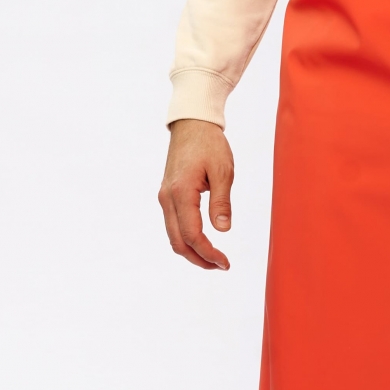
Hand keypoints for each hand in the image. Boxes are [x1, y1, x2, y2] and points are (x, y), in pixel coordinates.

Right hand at [159, 118, 234, 268]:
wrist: (192, 124)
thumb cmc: (210, 144)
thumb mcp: (223, 171)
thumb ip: (221, 201)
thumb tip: (222, 229)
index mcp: (181, 193)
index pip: (192, 235)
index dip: (208, 253)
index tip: (225, 262)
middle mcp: (167, 198)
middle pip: (178, 242)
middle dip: (198, 259)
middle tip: (221, 266)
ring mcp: (165, 197)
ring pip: (173, 235)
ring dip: (191, 251)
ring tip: (214, 258)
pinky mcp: (167, 195)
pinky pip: (173, 224)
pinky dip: (186, 238)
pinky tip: (202, 242)